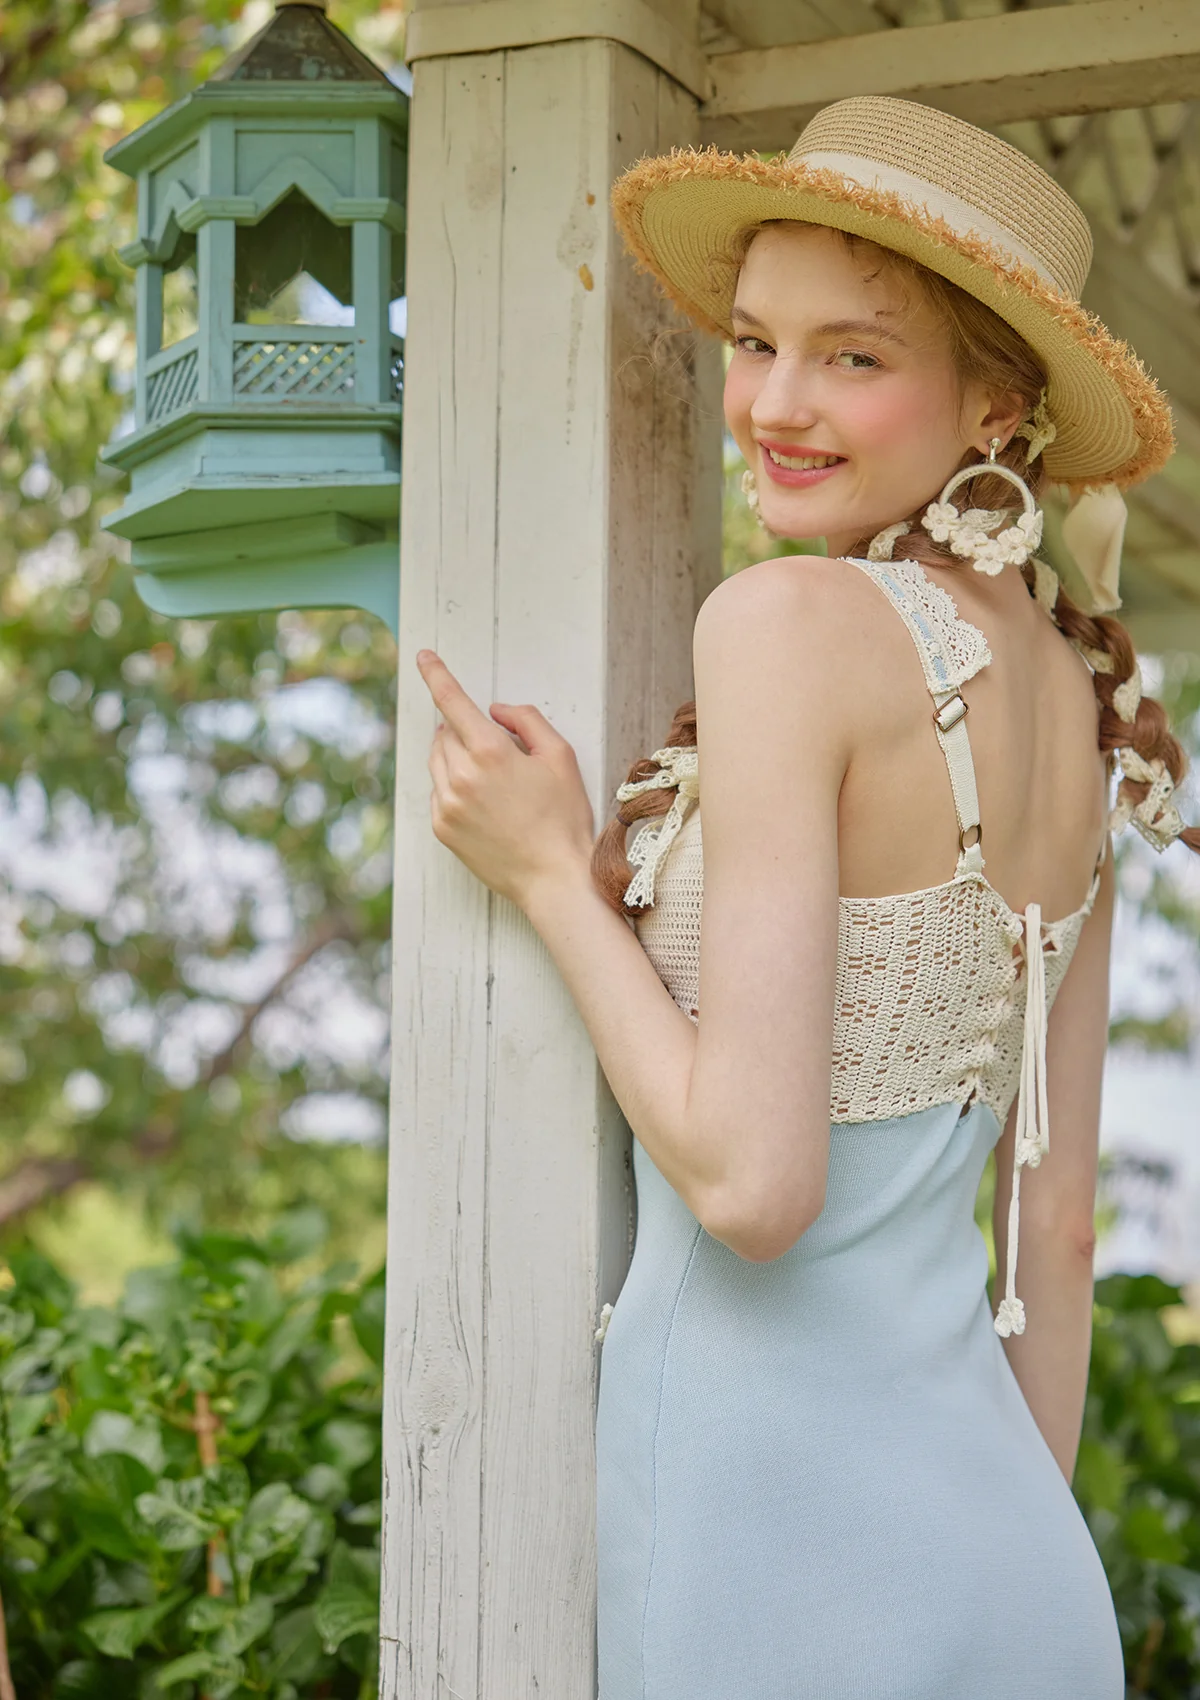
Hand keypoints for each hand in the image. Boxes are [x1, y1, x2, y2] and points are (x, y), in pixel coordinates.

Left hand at [416, 649, 596, 910]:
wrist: (554, 877)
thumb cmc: (564, 816)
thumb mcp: (560, 756)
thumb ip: (526, 720)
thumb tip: (496, 710)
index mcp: (490, 752)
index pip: (452, 701)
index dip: (436, 674)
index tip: (423, 656)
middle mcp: (460, 775)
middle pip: (445, 733)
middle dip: (465, 731)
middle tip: (500, 753)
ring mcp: (447, 804)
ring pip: (438, 761)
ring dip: (457, 756)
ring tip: (493, 779)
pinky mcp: (442, 828)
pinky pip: (439, 791)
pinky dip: (455, 786)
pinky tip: (486, 804)